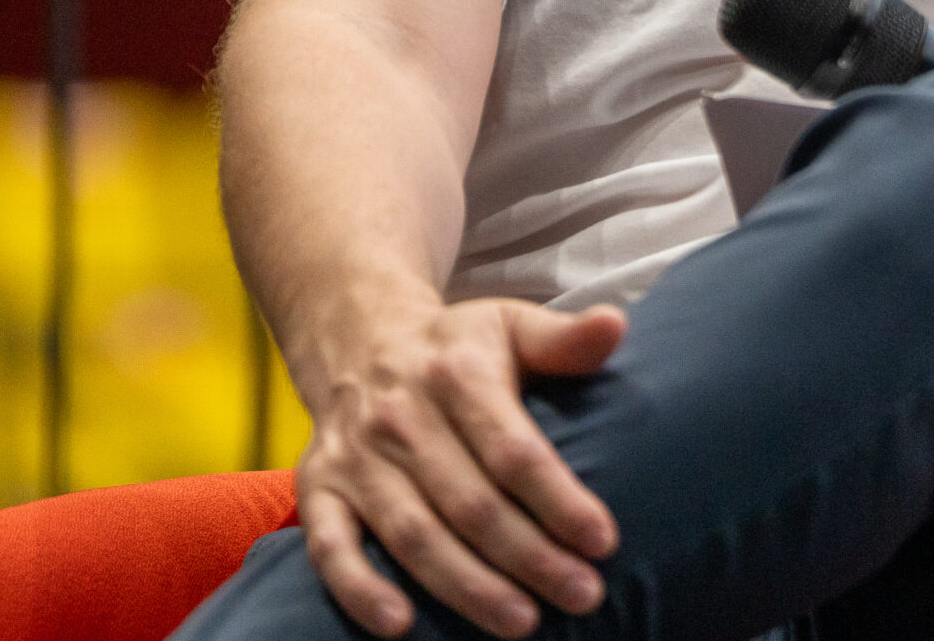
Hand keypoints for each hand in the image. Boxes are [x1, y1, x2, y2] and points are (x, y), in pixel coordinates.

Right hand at [296, 295, 627, 637]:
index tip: (603, 541)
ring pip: (413, 535)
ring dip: (467, 586)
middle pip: (470, 503)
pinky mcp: (318, 488)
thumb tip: (615, 323)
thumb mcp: (511, 323)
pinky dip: (359, 589)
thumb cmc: (456, 347)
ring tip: (522, 623)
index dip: (558, 499)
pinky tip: (400, 626)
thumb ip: (563, 337)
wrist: (358, 337)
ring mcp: (356, 458)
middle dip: (529, 558)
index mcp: (457, 374)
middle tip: (583, 596)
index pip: (513, 450)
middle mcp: (402, 417)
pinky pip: (330, 547)